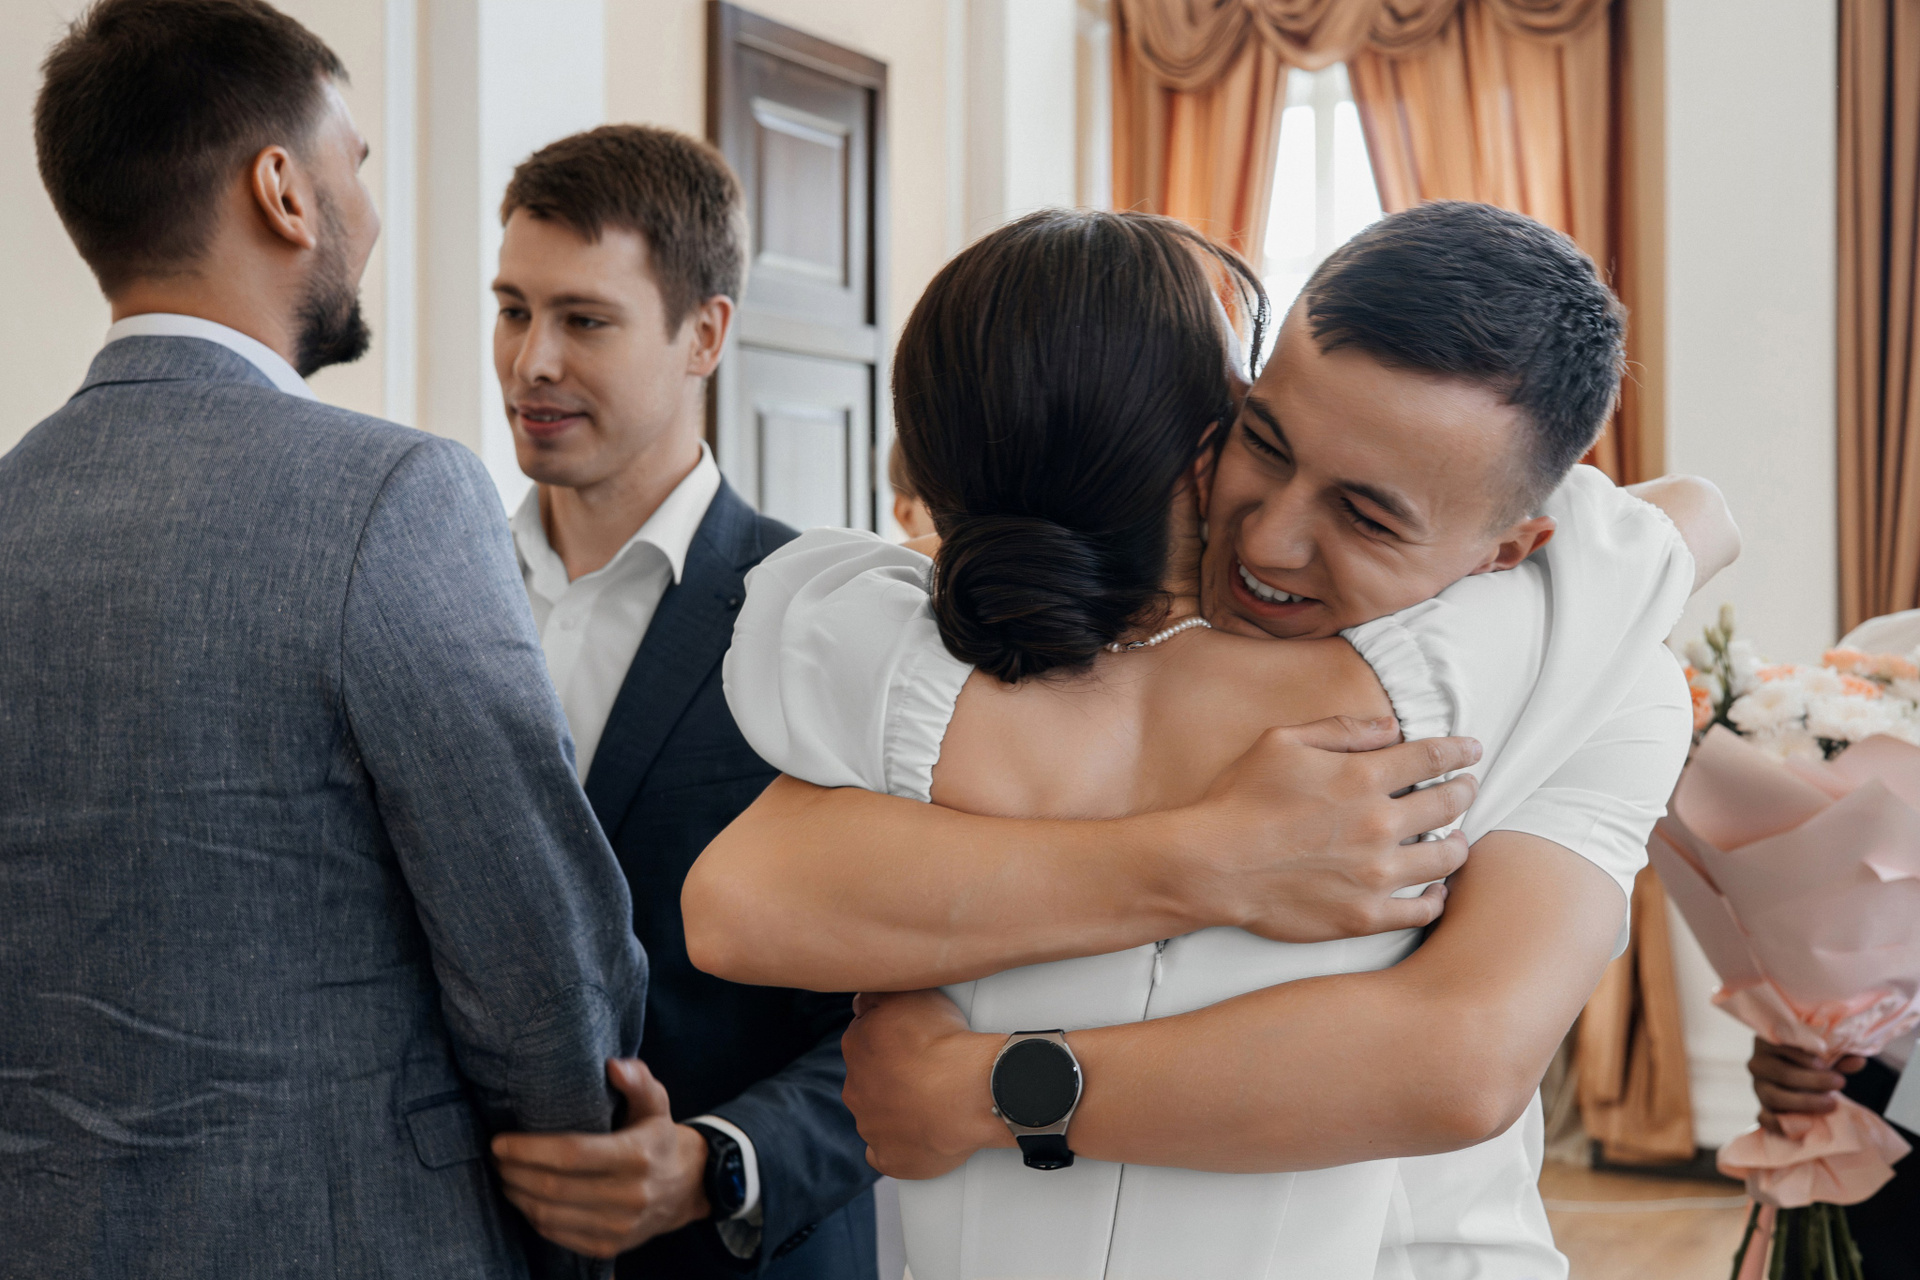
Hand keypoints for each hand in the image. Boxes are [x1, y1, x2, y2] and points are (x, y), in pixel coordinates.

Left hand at [491, 1058, 710, 1257]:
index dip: (530, 1149)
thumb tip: (613, 1066)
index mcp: (637, 1155)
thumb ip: (637, 1079)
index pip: (572, 1154)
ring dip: (517, 1196)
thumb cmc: (659, 1137)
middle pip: (554, 1187)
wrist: (688, 1186)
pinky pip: (558, 1235)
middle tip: (496, 1157)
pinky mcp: (610, 1245)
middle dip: (514, 1172)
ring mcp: (620, 1225)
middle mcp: (630, 1194)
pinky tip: (524, 1199)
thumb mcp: (655, 1102)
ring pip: (550, 1215)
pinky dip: (533, 1217)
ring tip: (504, 1176)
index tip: (500, 1142)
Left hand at [842, 990, 1007, 1179]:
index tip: (915, 1042)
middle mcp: (856, 1088)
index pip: (866, 1039)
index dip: (892, 1039)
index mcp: (857, 1046)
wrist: (973, 1092)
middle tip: (927, 1072)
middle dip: (892, 1076)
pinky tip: (921, 1136)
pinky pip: (886, 1154)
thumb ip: (878, 993)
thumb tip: (863, 999)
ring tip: (935, 1103)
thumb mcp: (910, 994)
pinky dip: (901, 1147)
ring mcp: (871, 1127)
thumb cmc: (945, 1042)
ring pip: (878, 1116)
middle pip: (870, 1079)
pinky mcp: (890, 1159)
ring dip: (898, 1110)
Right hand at [1168, 715, 1480, 942]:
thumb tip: (1390, 727)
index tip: (1472, 750)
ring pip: (1446, 859)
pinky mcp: (1365, 915)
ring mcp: (1376, 874)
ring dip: (1458, 844)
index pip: (1432, 758)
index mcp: (1362, 778)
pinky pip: (1422, 910)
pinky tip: (1436, 890)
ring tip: (1457, 840)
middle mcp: (1380, 824)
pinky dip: (1436, 898)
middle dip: (1464, 791)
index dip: (1459, 751)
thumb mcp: (1282, 742)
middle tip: (1467, 789)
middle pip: (1448, 804)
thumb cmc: (1240, 799)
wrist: (1213, 865)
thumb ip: (1341, 730)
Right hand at [1749, 1037, 1866, 1133]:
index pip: (1780, 1045)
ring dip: (1804, 1102)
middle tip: (1839, 1083)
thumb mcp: (1825, 1053)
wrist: (1803, 1080)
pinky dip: (1783, 1124)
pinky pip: (1765, 1119)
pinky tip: (1808, 1124)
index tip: (1825, 1063)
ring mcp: (1758, 1087)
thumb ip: (1839, 1055)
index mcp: (1769, 1041)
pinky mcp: (1762, 1108)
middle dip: (1812, 1080)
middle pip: (1780, 1073)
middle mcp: (1758, 1063)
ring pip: (1774, 1096)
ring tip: (1831, 1103)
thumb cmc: (1812, 1060)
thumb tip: (1858, 1061)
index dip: (1801, 1055)